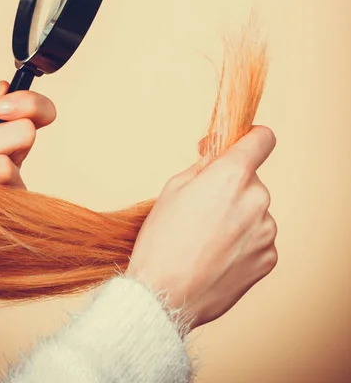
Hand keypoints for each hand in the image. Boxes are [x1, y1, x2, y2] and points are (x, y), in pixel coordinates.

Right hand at [127, 126, 277, 329]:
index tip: (240, 145)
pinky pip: (259, 238)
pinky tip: (218, 256)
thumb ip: (204, 167)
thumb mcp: (173, 188)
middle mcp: (256, 198)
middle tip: (203, 207)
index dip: (251, 138)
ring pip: (255, 210)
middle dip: (231, 187)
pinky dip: (243, 242)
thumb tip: (218, 156)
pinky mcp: (269, 257)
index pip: (262, 139)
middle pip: (252, 179)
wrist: (165, 295)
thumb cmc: (162, 239)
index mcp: (231, 175)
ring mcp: (266, 230)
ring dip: (239, 216)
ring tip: (207, 238)